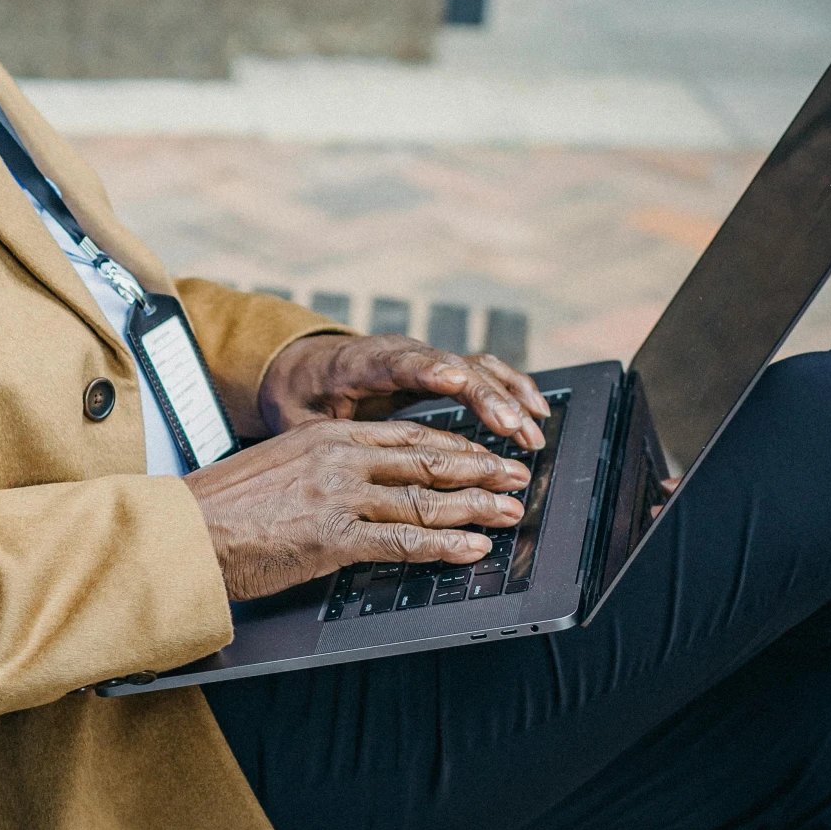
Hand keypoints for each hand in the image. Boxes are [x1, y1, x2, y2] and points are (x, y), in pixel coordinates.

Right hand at [182, 416, 530, 603]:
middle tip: (518, 478)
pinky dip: (444, 546)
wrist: (183, 532)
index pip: (408, 435)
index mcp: (325, 437)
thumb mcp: (276, 468)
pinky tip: (471, 550)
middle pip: (428, 462)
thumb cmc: (220, 509)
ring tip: (509, 514)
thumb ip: (320, 470)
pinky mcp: (334, 538)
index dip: (455, 447)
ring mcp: (339, 497)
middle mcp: (339, 459)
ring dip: (476, 509)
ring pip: (424, 500)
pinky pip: (403, 541)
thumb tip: (359, 485)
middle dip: (481, 472)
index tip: (485, 455)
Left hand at [259, 332, 547, 451]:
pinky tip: (536, 410)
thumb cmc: (297, 397)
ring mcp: (423, 358)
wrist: (300, 365)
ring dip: (507, 398)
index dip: (428, 370)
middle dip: (486, 398)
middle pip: (451, 368)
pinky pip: (483, 371)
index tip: (455, 379)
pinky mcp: (439, 368)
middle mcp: (398, 354)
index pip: (398, 362)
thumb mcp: (294, 421)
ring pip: (475, 367)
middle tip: (514, 428)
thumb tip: (325, 475)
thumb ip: (317, 442)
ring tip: (532, 432)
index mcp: (359, 363)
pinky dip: (511, 388)